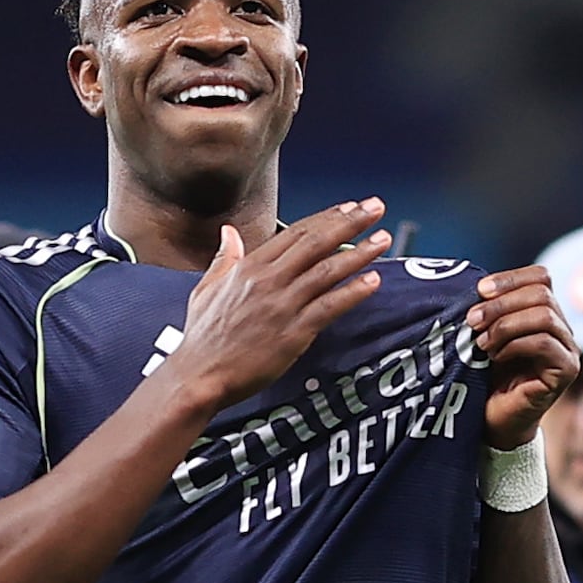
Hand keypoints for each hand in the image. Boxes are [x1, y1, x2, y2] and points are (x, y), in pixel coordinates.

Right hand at [155, 203, 390, 416]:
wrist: (198, 376)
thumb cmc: (202, 337)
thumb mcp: (205, 289)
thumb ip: (223, 258)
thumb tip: (228, 232)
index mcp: (249, 266)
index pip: (296, 233)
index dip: (326, 217)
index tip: (349, 206)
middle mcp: (268, 280)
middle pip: (317, 242)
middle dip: (350, 222)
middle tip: (376, 207)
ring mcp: (282, 305)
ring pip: (327, 270)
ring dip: (360, 253)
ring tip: (384, 238)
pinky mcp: (293, 332)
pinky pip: (329, 306)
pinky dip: (353, 292)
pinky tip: (373, 280)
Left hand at [471, 264, 576, 450]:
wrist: (493, 420)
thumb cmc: (486, 376)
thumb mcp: (484, 334)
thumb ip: (489, 309)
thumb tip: (478, 285)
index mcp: (544, 312)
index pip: (540, 277)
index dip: (510, 278)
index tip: (479, 290)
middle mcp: (562, 328)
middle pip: (541, 293)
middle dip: (501, 303)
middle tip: (472, 320)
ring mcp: (568, 349)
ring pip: (544, 316)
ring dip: (505, 325)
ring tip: (481, 343)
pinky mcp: (566, 370)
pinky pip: (544, 343)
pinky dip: (514, 345)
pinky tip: (496, 357)